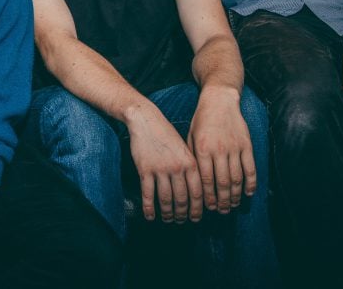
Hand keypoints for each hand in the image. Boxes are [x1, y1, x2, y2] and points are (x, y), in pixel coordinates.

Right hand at [126, 105, 202, 223]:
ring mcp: (161, 169)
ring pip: (166, 198)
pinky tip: (149, 215)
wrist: (146, 120)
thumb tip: (196, 189)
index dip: (197, 208)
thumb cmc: (166, 134)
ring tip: (168, 219)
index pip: (197, 192)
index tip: (196, 217)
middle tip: (182, 221)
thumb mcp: (184, 148)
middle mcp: (177, 168)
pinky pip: (148, 193)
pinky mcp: (145, 170)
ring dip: (167, 213)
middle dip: (183, 213)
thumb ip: (191, 166)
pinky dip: (149, 207)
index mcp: (191, 163)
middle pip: (182, 198)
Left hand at [188, 87, 255, 213]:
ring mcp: (235, 147)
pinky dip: (251, 182)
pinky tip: (249, 193)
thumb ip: (193, 157)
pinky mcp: (246, 144)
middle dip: (223, 200)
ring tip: (233, 205)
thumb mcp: (191, 136)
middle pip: (223, 182)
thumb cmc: (201, 120)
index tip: (209, 207)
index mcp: (202, 148)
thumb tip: (193, 182)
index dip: (208, 196)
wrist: (219, 100)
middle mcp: (219, 149)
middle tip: (222, 211)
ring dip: (236, 195)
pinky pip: (250, 167)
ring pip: (237, 178)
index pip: (206, 179)